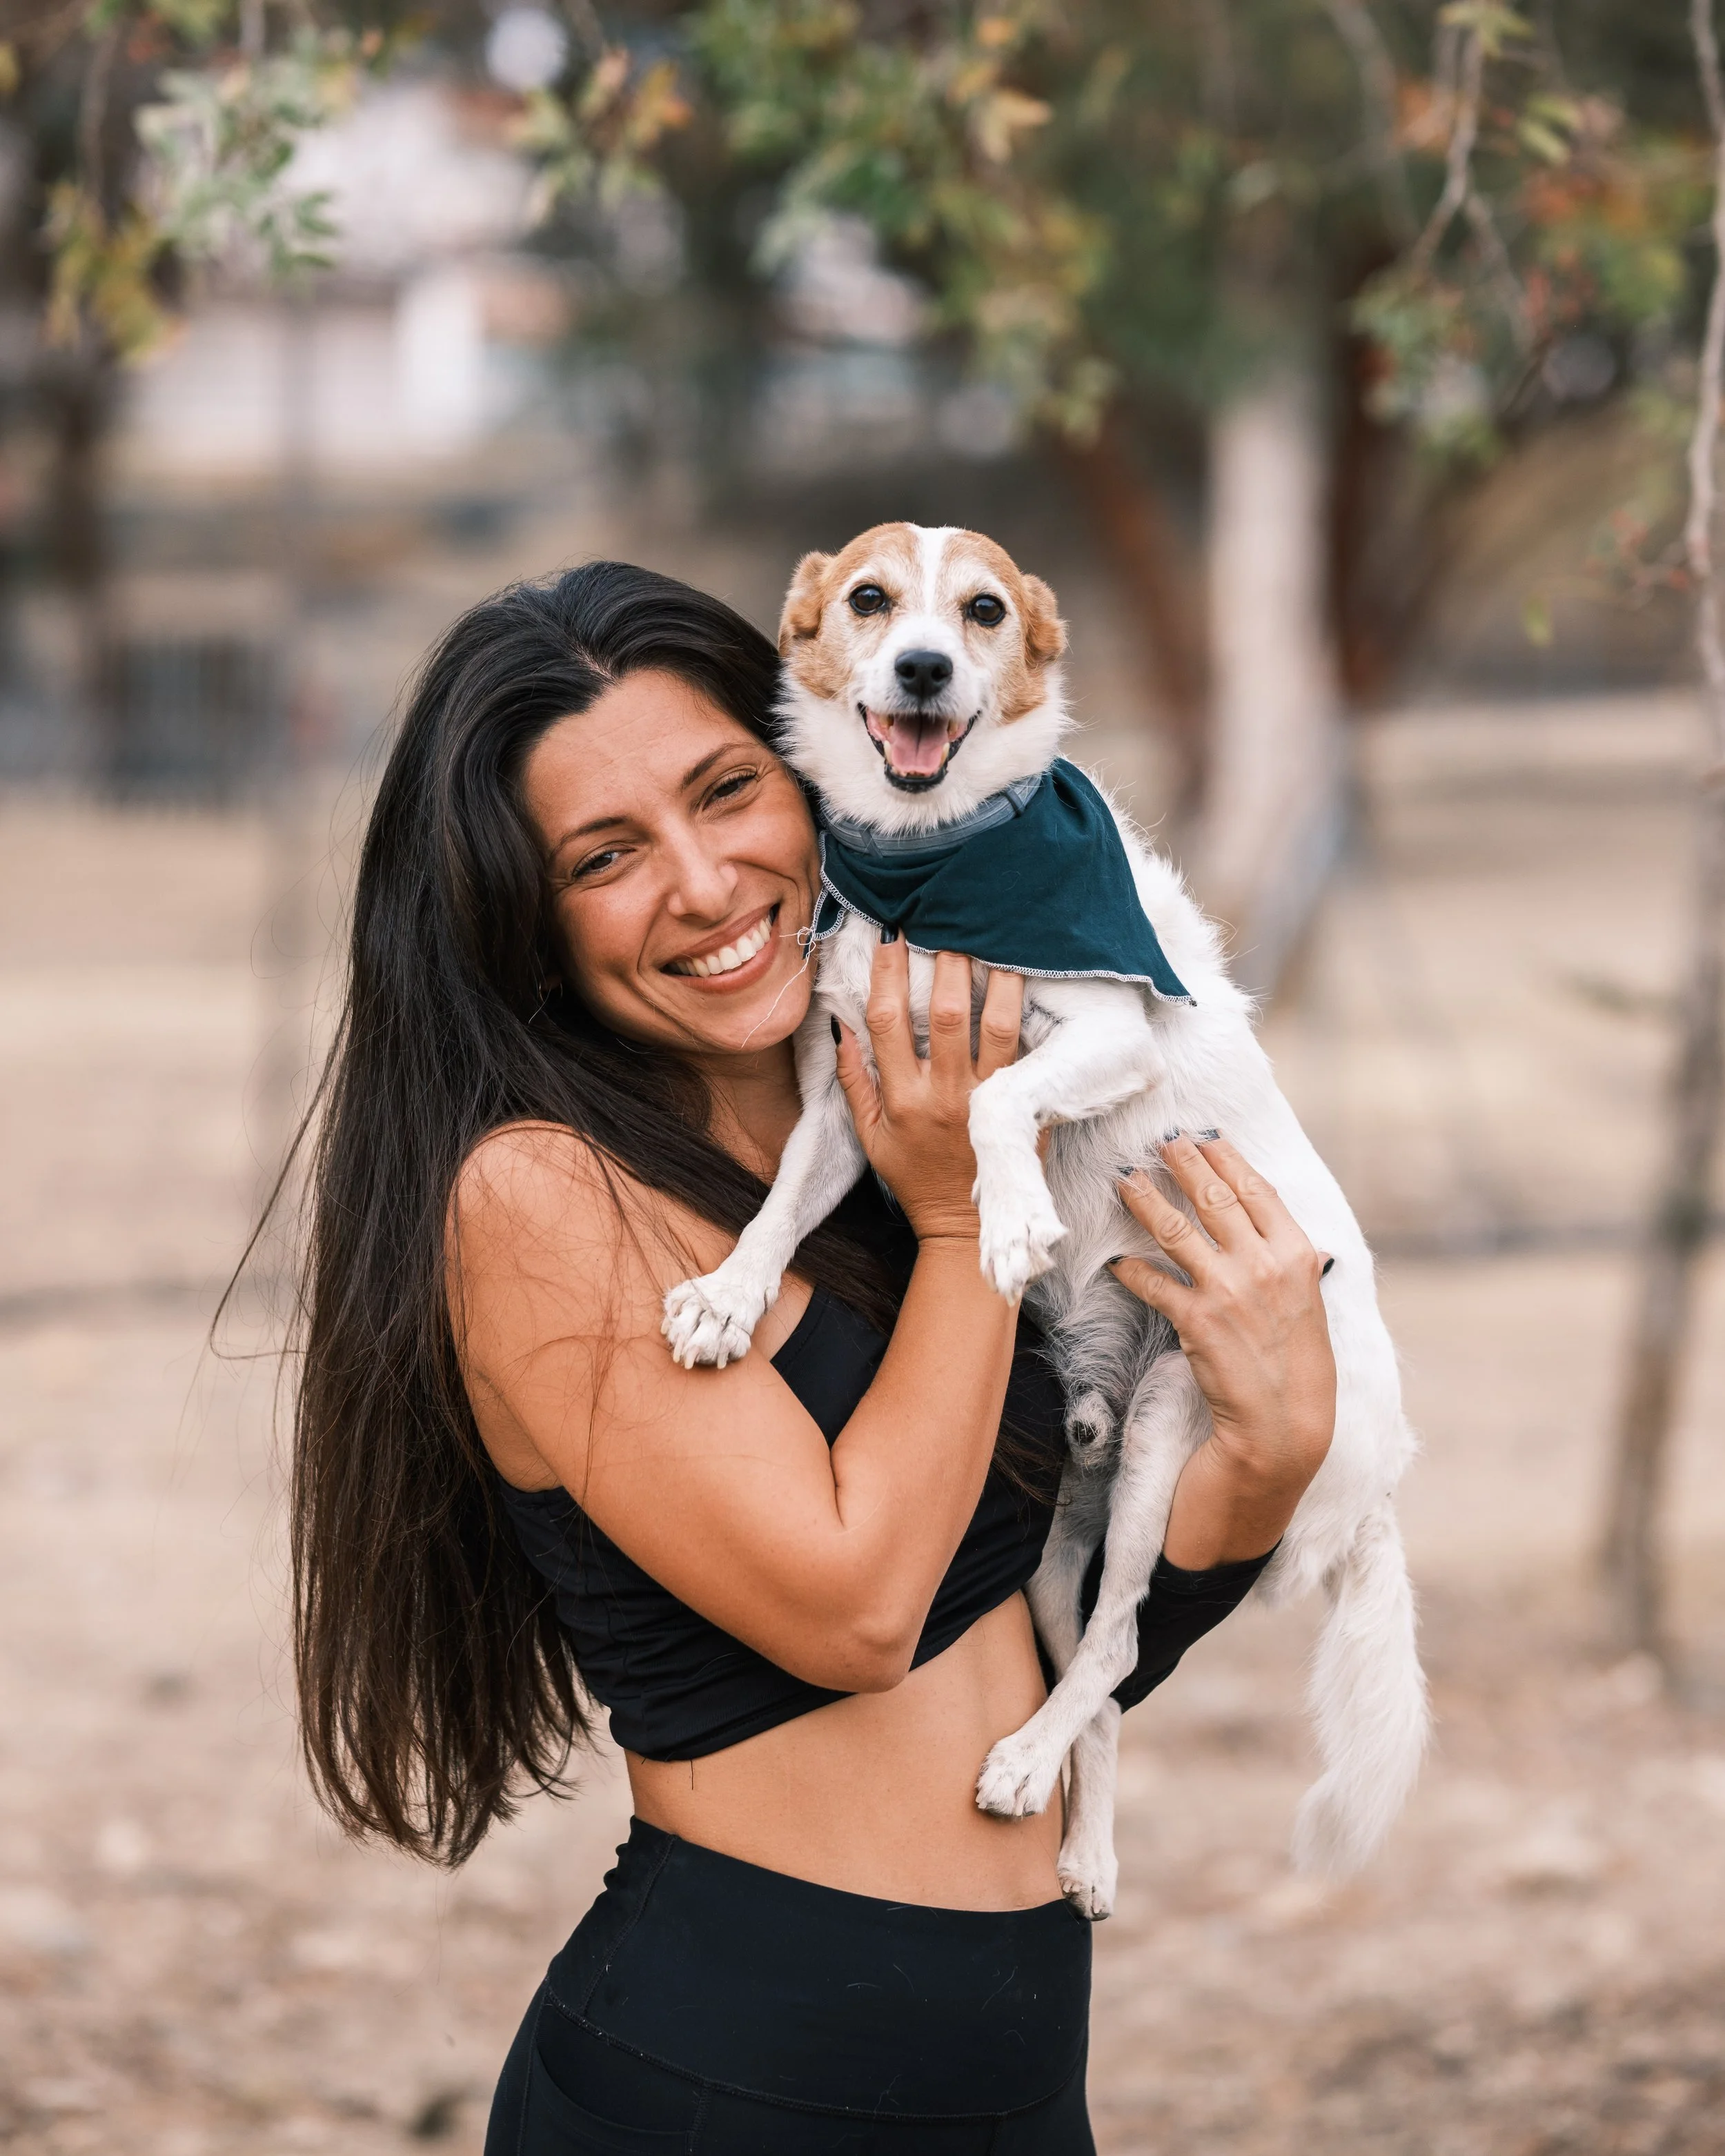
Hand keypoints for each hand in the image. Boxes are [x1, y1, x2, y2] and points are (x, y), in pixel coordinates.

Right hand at [834, 939, 1024, 1243]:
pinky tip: (1030, 979)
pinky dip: (1029, 1014)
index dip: (888, 973)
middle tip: (952, 918)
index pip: (887, 1020)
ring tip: (999, 938)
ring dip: (997, 977)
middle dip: (947, 960)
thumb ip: (854, 1080)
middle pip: (946, 1013)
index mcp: (901, 1098)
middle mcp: (943, 1094)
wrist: (963, 1229)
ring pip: (996, 1025)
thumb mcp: (870, 1136)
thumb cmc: (915, 1178)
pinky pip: (1027, 1053)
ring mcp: (985, 1100)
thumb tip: (841, 1025)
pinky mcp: (1018, 1109)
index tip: (892, 933)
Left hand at [1108, 1133, 1334, 1563]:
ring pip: (1175, 1227)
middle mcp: (1265, 1264)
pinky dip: (1129, 1269)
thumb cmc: (1296, 1367)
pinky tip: (1114, 1261)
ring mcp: (1229, 1290)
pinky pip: (1151, 1281)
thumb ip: (1286, 1262)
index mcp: (1298, 1255)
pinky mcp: (1195, 1320)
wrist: (1284, 1428)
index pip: (1258, 1191)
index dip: (1229, 1159)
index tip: (1208, 1139)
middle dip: (1183, 1162)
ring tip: (1123, 1179)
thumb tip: (1262, 1226)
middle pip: (1215, 1196)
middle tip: (1160, 1141)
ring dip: (1144, 1198)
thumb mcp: (1307, 1304)